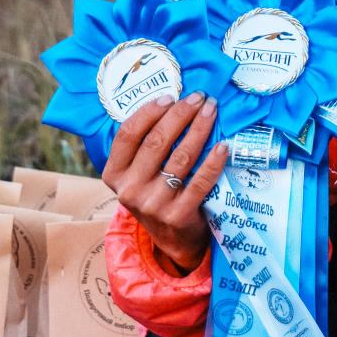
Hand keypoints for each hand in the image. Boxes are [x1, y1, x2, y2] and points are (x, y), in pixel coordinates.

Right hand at [101, 93, 227, 276]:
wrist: (173, 239)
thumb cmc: (156, 193)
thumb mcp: (138, 175)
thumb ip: (144, 147)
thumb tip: (171, 102)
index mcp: (114, 175)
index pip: (127, 135)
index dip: (149, 112)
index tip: (170, 96)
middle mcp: (129, 190)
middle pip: (156, 141)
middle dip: (180, 114)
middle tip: (199, 97)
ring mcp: (154, 204)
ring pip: (180, 157)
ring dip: (199, 129)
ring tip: (212, 111)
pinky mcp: (178, 216)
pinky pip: (200, 181)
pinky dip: (213, 161)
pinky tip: (223, 145)